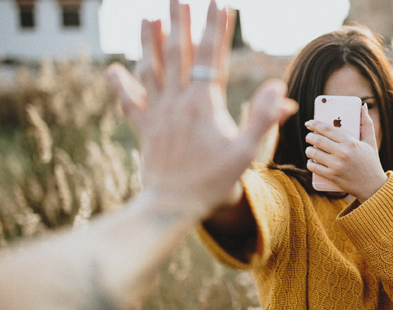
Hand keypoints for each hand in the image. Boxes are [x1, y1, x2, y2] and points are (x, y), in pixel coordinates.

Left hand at [107, 0, 295, 216]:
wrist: (173, 206)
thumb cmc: (214, 181)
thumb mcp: (246, 153)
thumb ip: (264, 119)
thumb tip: (279, 89)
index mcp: (204, 104)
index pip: (212, 57)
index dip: (217, 28)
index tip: (220, 3)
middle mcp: (177, 102)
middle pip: (177, 53)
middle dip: (180, 22)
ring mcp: (157, 114)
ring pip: (151, 69)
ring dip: (149, 42)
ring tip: (149, 17)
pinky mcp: (144, 128)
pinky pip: (129, 101)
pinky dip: (120, 84)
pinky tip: (113, 68)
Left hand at [305, 105, 386, 201]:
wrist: (373, 186)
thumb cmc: (371, 162)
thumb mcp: (371, 142)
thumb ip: (366, 123)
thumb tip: (362, 107)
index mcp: (351, 142)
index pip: (327, 129)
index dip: (315, 124)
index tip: (309, 123)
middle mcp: (342, 153)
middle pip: (317, 140)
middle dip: (310, 136)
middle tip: (309, 136)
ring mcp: (336, 165)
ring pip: (313, 153)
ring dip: (309, 149)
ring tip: (310, 149)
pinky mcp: (332, 176)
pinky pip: (313, 167)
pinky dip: (310, 163)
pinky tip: (312, 161)